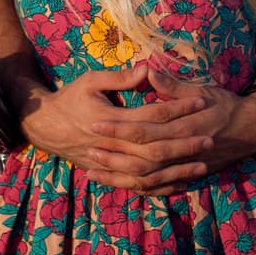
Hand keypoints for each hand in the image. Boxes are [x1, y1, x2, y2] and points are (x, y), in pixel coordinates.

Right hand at [20, 65, 214, 192]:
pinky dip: (160, 187)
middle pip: (156, 148)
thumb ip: (120, 77)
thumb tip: (147, 67)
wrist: (45, 126)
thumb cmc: (69, 99)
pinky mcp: (110, 172)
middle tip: (210, 138)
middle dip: (184, 144)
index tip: (200, 100)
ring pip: (150, 172)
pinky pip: (138, 185)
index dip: (178, 108)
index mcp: (112, 120)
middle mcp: (114, 145)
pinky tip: (180, 184)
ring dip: (176, 169)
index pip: (153, 115)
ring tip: (202, 164)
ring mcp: (112, 162)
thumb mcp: (91, 81)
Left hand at [89, 70, 255, 195]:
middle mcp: (182, 150)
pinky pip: (158, 188)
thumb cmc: (225, 104)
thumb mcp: (201, 89)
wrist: (251, 128)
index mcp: (183, 125)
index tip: (94, 123)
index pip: (143, 128)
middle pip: (141, 157)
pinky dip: (137, 189)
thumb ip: (172, 85)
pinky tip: (118, 185)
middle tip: (87, 149)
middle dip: (113, 154)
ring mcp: (184, 167)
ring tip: (93, 171)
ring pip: (147, 178)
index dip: (118, 128)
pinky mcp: (186, 176)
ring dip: (119, 176)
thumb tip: (148, 70)